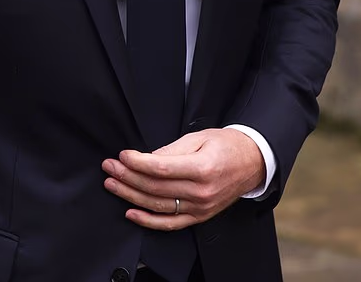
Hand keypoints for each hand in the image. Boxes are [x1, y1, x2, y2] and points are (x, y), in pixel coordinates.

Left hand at [101, 128, 265, 230]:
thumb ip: (172, 149)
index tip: (122, 155)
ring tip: (113, 184)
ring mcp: (200, 208)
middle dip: (128, 177)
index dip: (138, 163)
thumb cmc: (225, 145)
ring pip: (158, 206)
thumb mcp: (199, 137)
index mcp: (202, 168)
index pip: (161, 169)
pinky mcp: (199, 217)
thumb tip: (146, 158)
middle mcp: (201, 192)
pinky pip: (170, 223)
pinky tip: (131, 212)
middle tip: (109, 167)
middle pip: (156, 188)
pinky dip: (148, 221)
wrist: (251, 162)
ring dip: (131, 196)